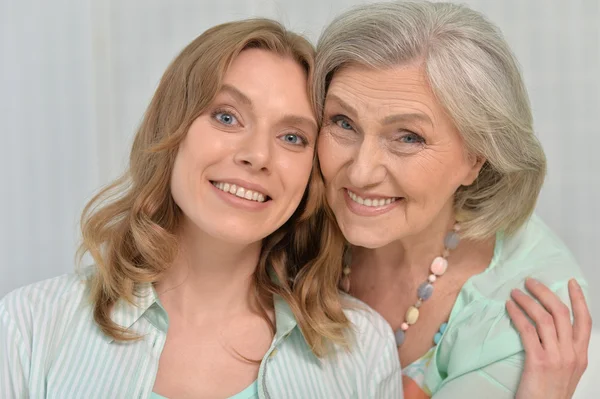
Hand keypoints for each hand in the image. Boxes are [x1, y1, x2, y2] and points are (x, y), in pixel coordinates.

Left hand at [507, 278, 590, 398]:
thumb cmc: (550, 395)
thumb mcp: (566, 372)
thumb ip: (563, 351)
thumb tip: (550, 328)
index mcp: (580, 356)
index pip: (584, 321)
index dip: (579, 299)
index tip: (571, 283)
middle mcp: (571, 354)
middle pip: (561, 313)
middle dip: (545, 293)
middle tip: (530, 281)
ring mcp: (556, 357)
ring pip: (544, 318)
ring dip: (527, 301)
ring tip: (514, 293)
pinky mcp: (538, 361)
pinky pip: (526, 330)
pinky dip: (517, 314)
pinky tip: (509, 307)